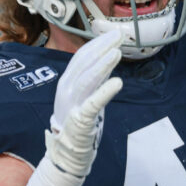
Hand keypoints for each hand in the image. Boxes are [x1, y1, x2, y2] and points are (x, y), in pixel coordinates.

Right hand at [46, 29, 122, 175]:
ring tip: (117, 53)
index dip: (97, 44)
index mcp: (67, 81)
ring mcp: (72, 104)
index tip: (113, 34)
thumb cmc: (78, 121)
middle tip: (118, 36)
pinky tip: (118, 82)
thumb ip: (97, 77)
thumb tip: (110, 56)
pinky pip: (93, 103)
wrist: (67, 151)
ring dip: (102, 64)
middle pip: (84, 63)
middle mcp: (66, 89)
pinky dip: (105, 91)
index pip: (81, 56)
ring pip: (87, 79)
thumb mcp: (86, 94)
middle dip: (101, 47)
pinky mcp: (80, 119)